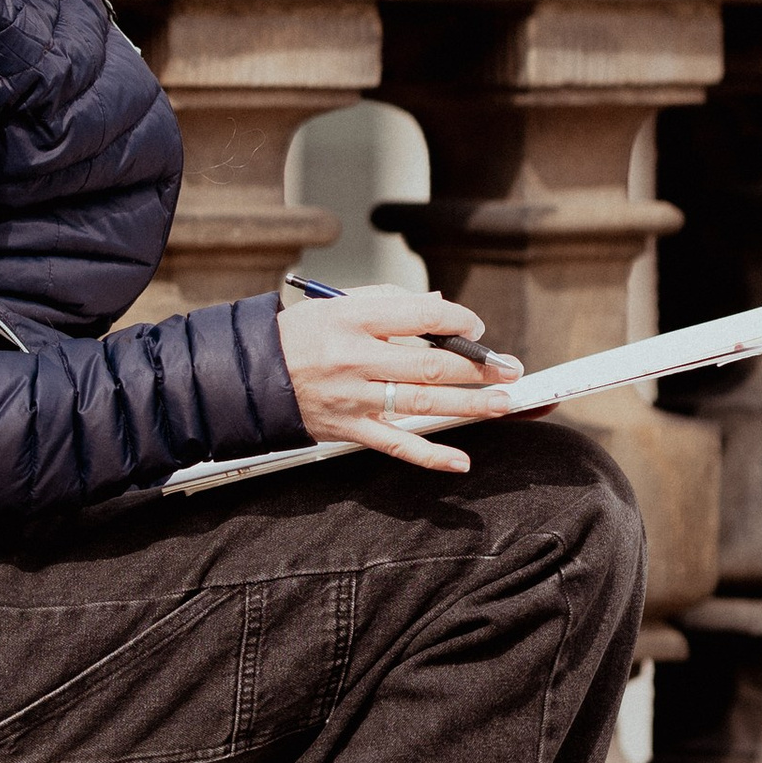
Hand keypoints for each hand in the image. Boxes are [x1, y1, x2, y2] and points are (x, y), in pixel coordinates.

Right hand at [274, 283, 524, 475]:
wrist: (252, 375)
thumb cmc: (301, 334)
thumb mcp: (339, 303)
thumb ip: (391, 302)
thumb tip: (439, 306)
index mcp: (353, 319)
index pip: (419, 316)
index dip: (457, 321)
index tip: (476, 328)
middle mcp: (355, 358)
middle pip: (428, 364)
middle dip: (477, 367)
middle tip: (509, 369)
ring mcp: (354, 397)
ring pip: (421, 402)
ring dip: (469, 404)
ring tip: (503, 402)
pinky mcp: (350, 429)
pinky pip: (396, 444)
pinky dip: (430, 455)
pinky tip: (460, 460)